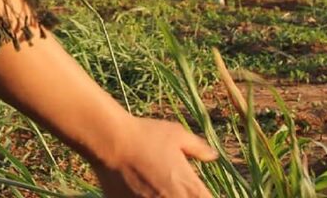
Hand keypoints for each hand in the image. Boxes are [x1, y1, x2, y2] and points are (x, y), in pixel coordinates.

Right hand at [92, 116, 216, 197]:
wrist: (112, 142)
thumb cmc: (146, 135)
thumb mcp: (177, 134)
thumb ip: (198, 148)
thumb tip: (214, 156)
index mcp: (189, 187)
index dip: (206, 196)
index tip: (200, 191)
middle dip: (187, 197)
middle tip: (178, 188)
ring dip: (168, 197)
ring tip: (164, 188)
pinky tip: (146, 191)